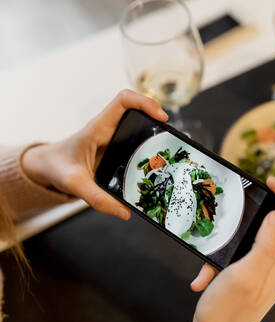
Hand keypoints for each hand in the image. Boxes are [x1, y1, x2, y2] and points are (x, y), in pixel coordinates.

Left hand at [22, 90, 167, 219]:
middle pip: (138, 109)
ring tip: (169, 150)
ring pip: (140, 125)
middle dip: (157, 118)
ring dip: (155, 133)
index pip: (123, 100)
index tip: (161, 117)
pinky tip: (157, 163)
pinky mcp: (118, 146)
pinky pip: (137, 140)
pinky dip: (149, 147)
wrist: (48, 166)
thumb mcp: (74, 185)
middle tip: (170, 137)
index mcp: (98, 128)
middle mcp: (109, 128)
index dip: (145, 103)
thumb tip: (125, 212)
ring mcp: (115, 136)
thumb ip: (97, 199)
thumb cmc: (58, 168)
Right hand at [191, 177, 274, 321]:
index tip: (270, 182)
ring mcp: (270, 266)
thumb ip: (266, 244)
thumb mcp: (245, 273)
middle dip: (268, 203)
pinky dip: (226, 253)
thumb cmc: (228, 311)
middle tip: (248, 196)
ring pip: (265, 232)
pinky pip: (247, 249)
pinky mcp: (255, 271)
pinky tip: (207, 271)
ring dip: (241, 231)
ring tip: (220, 241)